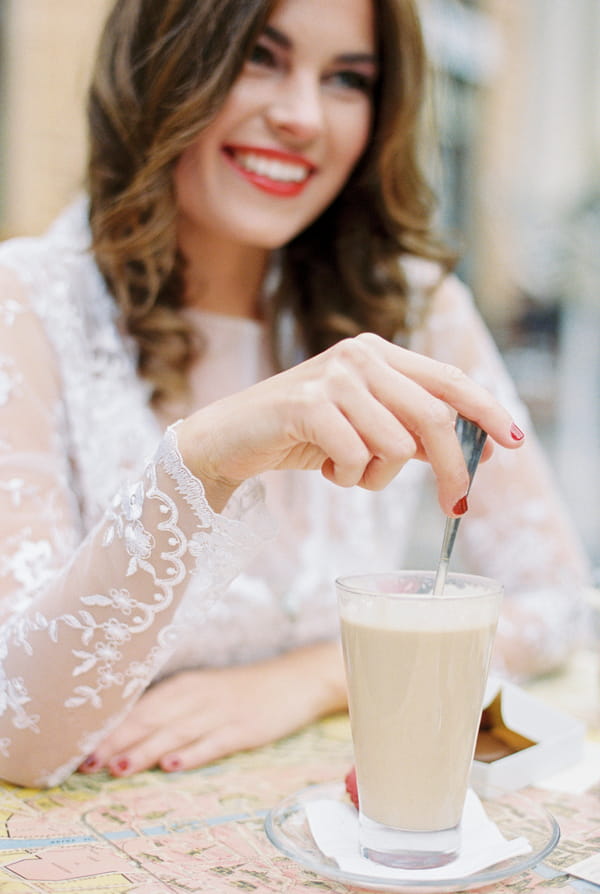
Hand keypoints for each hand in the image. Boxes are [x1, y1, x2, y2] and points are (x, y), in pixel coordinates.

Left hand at [78, 641, 346, 776]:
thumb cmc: (241, 690)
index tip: (78, 746)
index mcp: (184, 685)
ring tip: (117, 767)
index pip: (140, 706)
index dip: (110, 727)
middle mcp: (197, 696)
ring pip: (176, 732)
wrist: (294, 679)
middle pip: (151, 719)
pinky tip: (173, 765)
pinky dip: (192, 754)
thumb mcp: (203, 692)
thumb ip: (171, 709)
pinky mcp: (244, 729)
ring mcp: (221, 713)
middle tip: (85, 762)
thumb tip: (130, 732)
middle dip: (117, 740)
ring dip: (146, 750)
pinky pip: (214, 743)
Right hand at [176, 333, 523, 516]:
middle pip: (434, 416)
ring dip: (378, 476)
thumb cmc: (303, 433)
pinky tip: (325, 468)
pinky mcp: (308, 405)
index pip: (450, 379)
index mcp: (379, 353)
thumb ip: (416, 432)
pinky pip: (357, 457)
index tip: (514, 443)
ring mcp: (334, 377)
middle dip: (452, 468)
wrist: (232, 440)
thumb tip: (476, 449)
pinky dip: (348, 477)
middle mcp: (361, 356)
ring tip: (347, 470)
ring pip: (396, 445)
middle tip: (454, 505)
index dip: (487, 411)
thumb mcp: (367, 428)